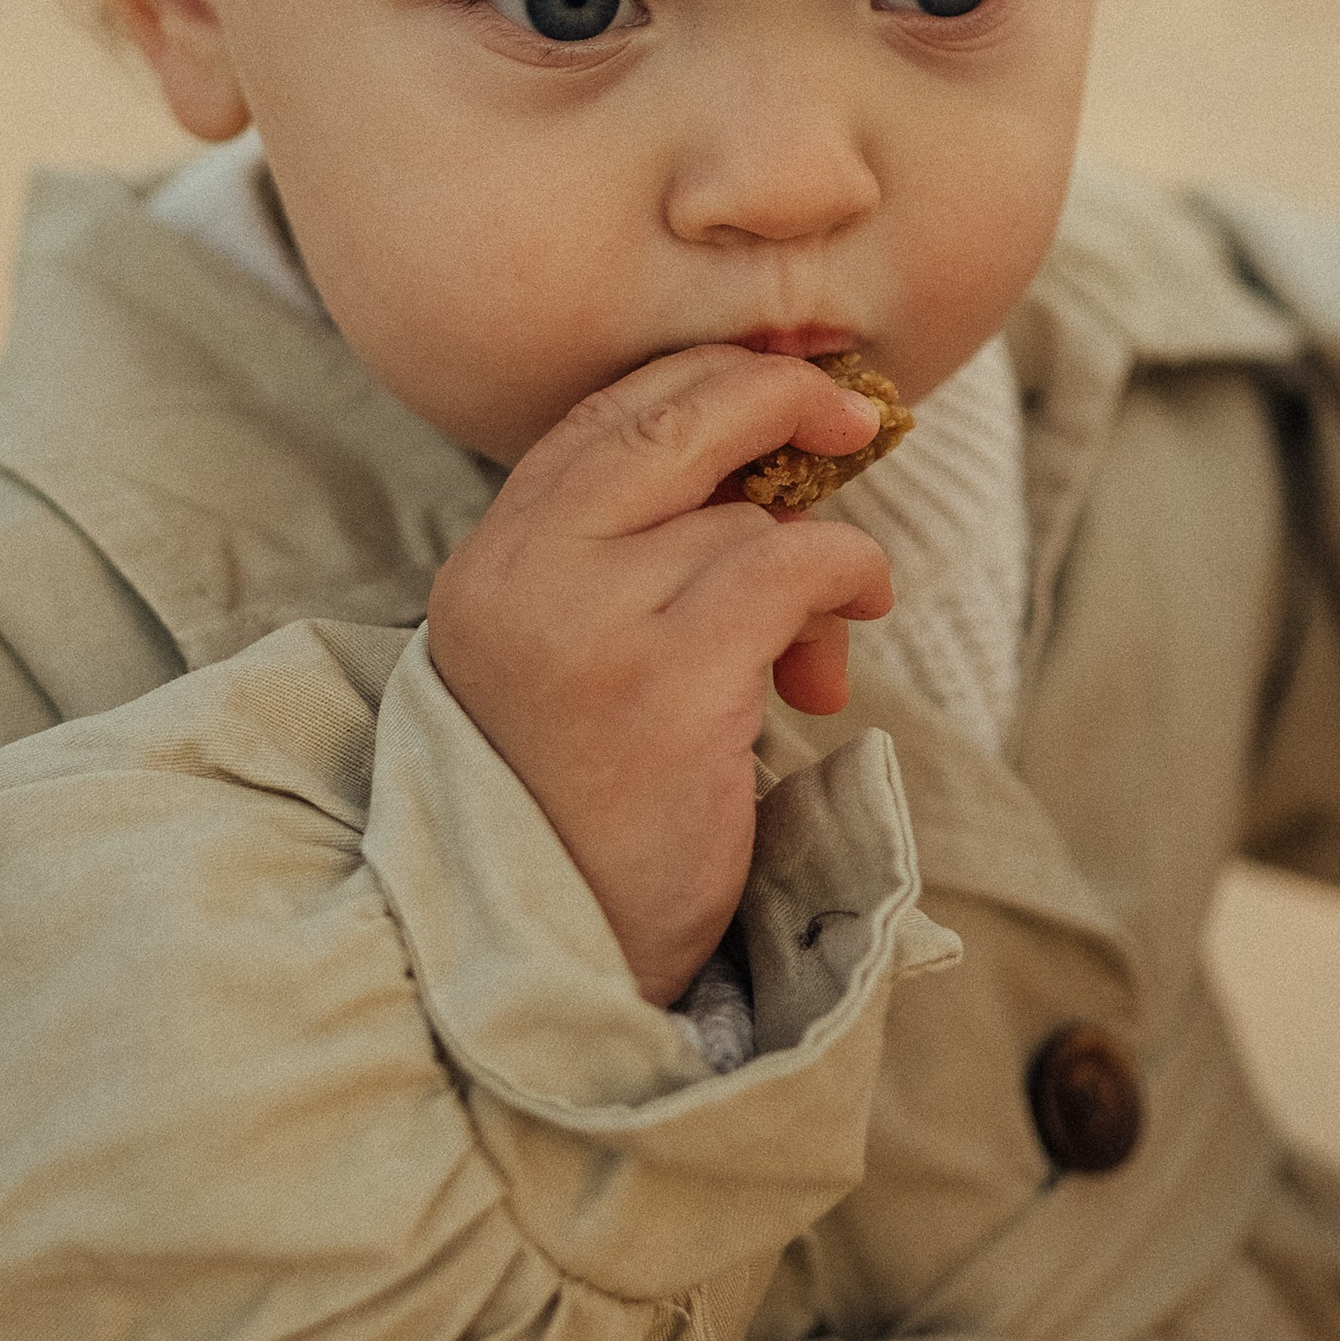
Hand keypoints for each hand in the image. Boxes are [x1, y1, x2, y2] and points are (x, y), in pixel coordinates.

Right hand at [427, 350, 894, 1003]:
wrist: (551, 958)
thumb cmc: (583, 815)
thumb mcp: (573, 665)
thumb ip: (631, 565)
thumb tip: (777, 468)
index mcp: (489, 566)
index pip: (600, 418)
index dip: (707, 381)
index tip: (786, 384)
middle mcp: (524, 576)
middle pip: (670, 419)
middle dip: (776, 394)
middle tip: (850, 418)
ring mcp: (590, 626)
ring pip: (749, 515)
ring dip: (817, 564)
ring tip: (814, 657)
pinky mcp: (668, 683)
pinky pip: (791, 567)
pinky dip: (843, 578)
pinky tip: (845, 633)